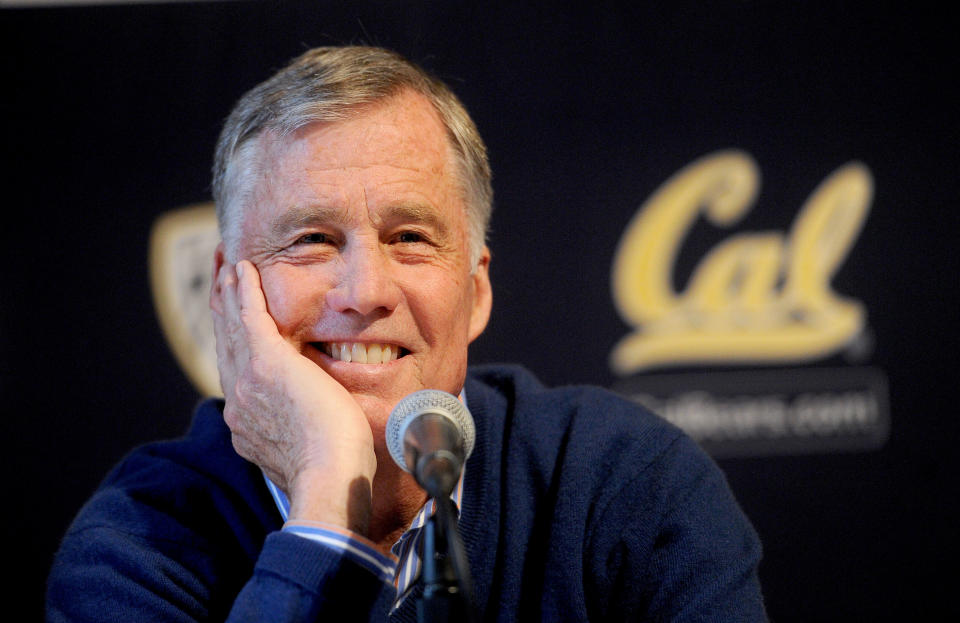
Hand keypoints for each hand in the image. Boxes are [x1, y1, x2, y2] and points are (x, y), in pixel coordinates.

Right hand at [211, 259, 376, 532]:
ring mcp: (249, 382)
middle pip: (227, 346)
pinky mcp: (267, 364)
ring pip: (234, 327)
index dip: (233, 345)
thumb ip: (303, 434)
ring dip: (230, 294)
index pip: (237, 375)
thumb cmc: (337, 472)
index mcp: (249, 424)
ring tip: (229, 269)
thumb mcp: (309, 450)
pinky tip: (244, 269)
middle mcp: (239, 403)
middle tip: (221, 283)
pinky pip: (251, 317)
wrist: (329, 477)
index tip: (232, 326)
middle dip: (223, 313)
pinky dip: (246, 292)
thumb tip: (315, 427)